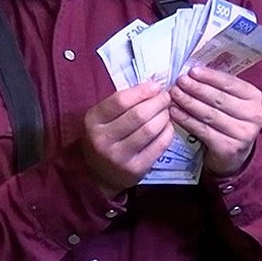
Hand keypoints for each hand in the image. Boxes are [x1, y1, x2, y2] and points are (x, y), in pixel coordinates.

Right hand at [82, 82, 174, 197]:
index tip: (156, 86)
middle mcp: (103, 139)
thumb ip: (124, 102)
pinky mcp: (135, 169)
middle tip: (166, 98)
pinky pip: (159, 145)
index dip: (142, 91)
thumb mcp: (104, 118)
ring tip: (166, 111)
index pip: (120, 101)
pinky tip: (167, 127)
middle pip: (139, 115)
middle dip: (158, 102)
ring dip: (164, 116)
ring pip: (150, 129)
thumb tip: (155, 85)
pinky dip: (168, 132)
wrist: (99, 175)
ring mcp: (119, 156)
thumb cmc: (106, 137)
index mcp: (93, 120)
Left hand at [170, 67, 261, 176]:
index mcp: (254, 97)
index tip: (191, 71)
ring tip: (174, 94)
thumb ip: (219, 87)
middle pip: (219, 99)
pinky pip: (203, 130)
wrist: (232, 154)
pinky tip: (174, 112)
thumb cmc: (228, 121)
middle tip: (179, 82)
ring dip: (188, 103)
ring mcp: (243, 133)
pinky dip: (186, 120)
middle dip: (196, 88)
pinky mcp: (229, 148)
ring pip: (210, 114)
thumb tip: (193, 72)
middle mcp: (254, 115)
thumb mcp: (231, 101)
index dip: (210, 77)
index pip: (230, 83)